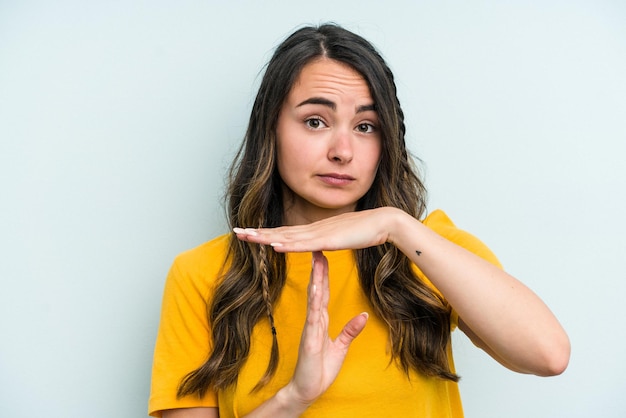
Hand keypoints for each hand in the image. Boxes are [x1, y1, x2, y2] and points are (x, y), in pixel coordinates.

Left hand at [233, 207, 405, 251]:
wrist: (384, 222)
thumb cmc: (365, 230)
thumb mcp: (340, 238)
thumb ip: (327, 241)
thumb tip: (319, 246)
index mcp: (315, 230)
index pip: (285, 232)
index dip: (266, 233)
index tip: (249, 233)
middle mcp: (313, 229)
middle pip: (280, 232)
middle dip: (257, 232)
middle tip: (236, 232)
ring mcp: (319, 234)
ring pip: (287, 237)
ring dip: (266, 237)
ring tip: (247, 236)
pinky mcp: (328, 240)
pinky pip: (304, 244)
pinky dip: (287, 245)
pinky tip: (274, 245)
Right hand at [285, 251, 367, 405]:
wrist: (308, 390)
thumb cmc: (320, 369)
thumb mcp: (340, 347)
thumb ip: (350, 330)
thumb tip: (363, 314)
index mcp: (319, 321)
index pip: (322, 293)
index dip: (323, 274)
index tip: (324, 256)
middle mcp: (313, 321)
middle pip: (317, 290)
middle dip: (318, 269)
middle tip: (319, 248)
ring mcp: (310, 328)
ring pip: (314, 298)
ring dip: (316, 279)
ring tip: (318, 260)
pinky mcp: (310, 338)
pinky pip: (313, 316)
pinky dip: (314, 301)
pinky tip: (316, 288)